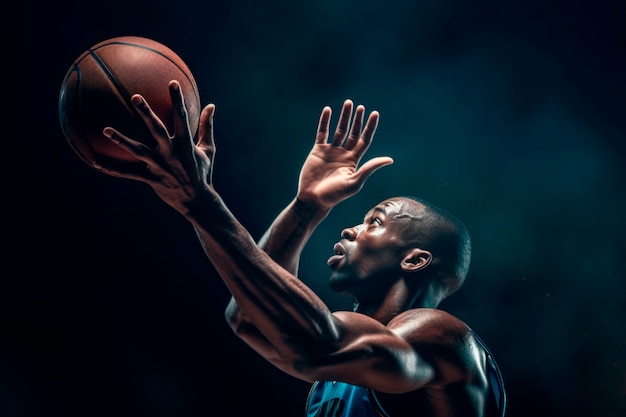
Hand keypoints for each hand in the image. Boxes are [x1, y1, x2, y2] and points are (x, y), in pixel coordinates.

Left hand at [97, 81, 216, 212]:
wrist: (197, 201)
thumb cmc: (203, 172)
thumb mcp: (208, 149)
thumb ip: (207, 127)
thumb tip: (211, 105)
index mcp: (186, 145)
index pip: (182, 118)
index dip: (177, 100)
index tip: (172, 83)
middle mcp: (171, 154)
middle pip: (157, 130)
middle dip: (146, 114)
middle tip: (135, 97)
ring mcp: (160, 167)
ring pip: (138, 151)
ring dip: (121, 140)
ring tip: (105, 130)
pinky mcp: (151, 179)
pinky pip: (129, 173)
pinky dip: (112, 168)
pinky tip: (95, 162)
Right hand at [297, 99, 392, 207]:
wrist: (313, 199)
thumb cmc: (335, 195)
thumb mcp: (355, 182)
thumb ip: (370, 168)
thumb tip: (389, 160)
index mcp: (354, 161)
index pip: (365, 140)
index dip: (370, 127)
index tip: (374, 114)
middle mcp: (344, 154)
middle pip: (353, 133)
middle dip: (357, 120)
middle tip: (361, 107)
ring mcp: (331, 151)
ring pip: (339, 130)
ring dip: (344, 117)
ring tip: (348, 103)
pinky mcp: (318, 150)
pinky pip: (322, 133)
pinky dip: (325, 121)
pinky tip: (328, 110)